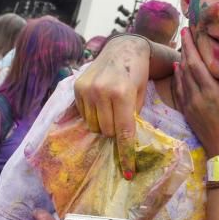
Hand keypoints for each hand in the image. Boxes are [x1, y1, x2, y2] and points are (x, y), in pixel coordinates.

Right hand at [74, 36, 150, 176]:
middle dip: (115, 131)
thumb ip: (132, 116)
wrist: (122, 47)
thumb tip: (125, 140)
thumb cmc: (137, 73)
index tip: (127, 172)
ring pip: (94, 126)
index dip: (126, 154)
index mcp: (123, 93)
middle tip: (121, 119)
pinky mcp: (77, 88)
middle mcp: (102, 92)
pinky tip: (100, 101)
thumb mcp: (141, 94)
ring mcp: (87, 89)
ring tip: (111, 108)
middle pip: (107, 131)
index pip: (123, 132)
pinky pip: (83, 115)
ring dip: (103, 124)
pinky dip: (93, 114)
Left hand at [174, 28, 218, 157]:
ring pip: (181, 78)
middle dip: (184, 48)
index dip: (191, 46)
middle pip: (186, 67)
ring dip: (180, 61)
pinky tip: (177, 71)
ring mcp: (190, 105)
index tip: (187, 31)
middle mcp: (197, 97)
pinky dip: (176, 78)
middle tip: (184, 33)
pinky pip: (178, 91)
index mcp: (211, 93)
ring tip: (182, 47)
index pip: (196, 64)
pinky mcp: (188, 112)